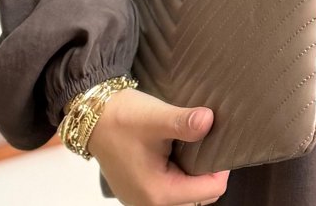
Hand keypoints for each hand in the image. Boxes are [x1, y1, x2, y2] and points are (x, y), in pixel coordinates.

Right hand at [86, 88, 229, 205]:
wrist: (93, 118)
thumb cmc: (122, 118)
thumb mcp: (156, 117)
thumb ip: (184, 122)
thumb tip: (209, 120)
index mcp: (158, 193)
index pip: (209, 191)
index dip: (221, 168)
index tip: (221, 143)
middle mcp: (150, 204)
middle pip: (200, 198)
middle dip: (209, 174)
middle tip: (210, 144)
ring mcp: (143, 200)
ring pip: (186, 197)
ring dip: (195, 176)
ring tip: (195, 148)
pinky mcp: (140, 191)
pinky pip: (171, 191)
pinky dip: (181, 176)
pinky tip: (180, 154)